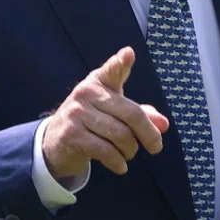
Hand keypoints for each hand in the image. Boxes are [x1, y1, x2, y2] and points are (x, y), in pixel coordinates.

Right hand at [42, 46, 169, 178]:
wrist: (55, 142)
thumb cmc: (93, 122)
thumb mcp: (115, 112)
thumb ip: (141, 115)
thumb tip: (164, 124)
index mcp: (99, 82)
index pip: (112, 70)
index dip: (121, 63)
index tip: (129, 54)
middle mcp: (86, 93)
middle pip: (130, 114)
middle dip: (148, 133)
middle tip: (156, 147)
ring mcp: (77, 114)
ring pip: (120, 135)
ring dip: (131, 150)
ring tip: (130, 153)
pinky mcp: (72, 135)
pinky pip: (105, 151)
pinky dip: (118, 162)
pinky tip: (121, 165)